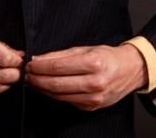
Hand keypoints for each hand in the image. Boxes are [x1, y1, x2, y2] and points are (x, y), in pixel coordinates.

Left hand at [25, 44, 145, 110]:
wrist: (129, 71)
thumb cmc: (107, 57)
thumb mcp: (85, 49)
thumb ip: (61, 54)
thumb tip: (39, 59)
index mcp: (93, 63)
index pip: (58, 66)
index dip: (40, 66)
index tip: (29, 64)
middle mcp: (94, 82)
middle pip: (56, 83)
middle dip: (36, 79)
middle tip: (26, 74)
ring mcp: (93, 97)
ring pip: (59, 95)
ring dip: (42, 88)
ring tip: (33, 81)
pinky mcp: (91, 107)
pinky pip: (67, 101)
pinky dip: (54, 95)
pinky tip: (47, 88)